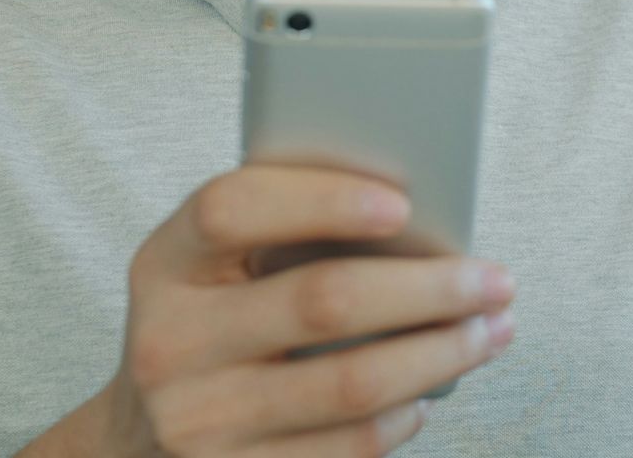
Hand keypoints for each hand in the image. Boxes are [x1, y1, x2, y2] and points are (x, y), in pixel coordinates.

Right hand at [99, 165, 517, 455]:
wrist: (137, 440)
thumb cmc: (208, 326)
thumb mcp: (211, 269)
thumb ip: (280, 230)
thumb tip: (416, 215)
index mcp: (164, 264)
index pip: (233, 209)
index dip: (321, 199)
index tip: (403, 203)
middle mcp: (170, 344)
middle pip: (322, 302)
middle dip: (429, 287)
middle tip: (495, 279)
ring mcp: (200, 422)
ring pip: (352, 383)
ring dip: (442, 354)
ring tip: (490, 331)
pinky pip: (348, 448)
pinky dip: (405, 415)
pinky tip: (431, 391)